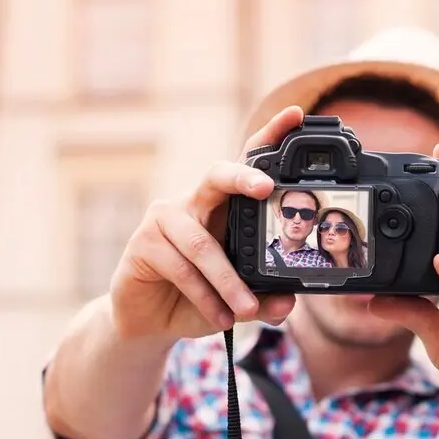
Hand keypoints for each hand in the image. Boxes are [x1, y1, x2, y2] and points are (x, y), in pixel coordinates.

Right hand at [108, 107, 301, 339]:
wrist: (150, 322)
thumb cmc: (198, 298)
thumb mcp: (239, 301)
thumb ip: (265, 299)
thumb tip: (288, 301)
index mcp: (223, 207)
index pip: (246, 164)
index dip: (269, 137)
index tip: (295, 115)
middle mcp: (194, 203)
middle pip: (217, 177)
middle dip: (243, 178)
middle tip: (267, 188)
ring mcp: (165, 218)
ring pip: (203, 245)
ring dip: (228, 281)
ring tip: (247, 309)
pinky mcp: (143, 243)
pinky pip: (181, 268)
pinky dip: (205, 296)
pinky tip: (220, 317)